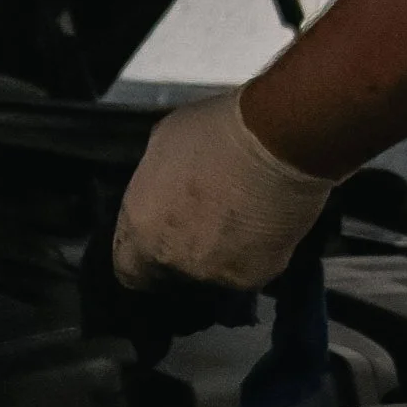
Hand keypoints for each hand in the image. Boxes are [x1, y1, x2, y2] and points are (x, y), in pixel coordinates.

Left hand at [115, 91, 336, 292]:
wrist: (278, 141)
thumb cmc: (216, 130)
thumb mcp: (164, 144)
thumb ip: (155, 180)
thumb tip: (163, 187)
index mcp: (142, 227)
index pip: (128, 269)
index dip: (142, 258)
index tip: (158, 242)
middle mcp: (174, 259)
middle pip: (171, 272)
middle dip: (184, 253)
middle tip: (206, 223)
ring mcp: (216, 273)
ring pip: (212, 274)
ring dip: (220, 254)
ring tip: (241, 221)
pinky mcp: (256, 276)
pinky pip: (249, 270)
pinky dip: (255, 254)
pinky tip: (266, 228)